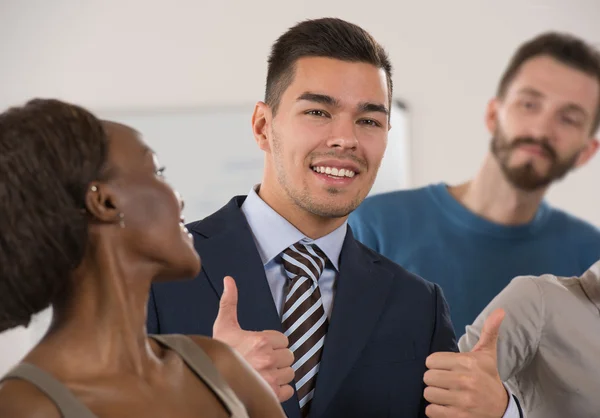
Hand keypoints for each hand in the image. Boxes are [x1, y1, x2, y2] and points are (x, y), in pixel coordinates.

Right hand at [213, 276, 294, 401]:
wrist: (211, 378)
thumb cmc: (218, 353)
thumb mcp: (223, 325)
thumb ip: (229, 302)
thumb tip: (229, 280)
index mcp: (261, 341)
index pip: (283, 340)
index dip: (272, 344)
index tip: (260, 347)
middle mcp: (268, 360)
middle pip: (289, 356)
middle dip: (278, 358)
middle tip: (262, 361)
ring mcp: (271, 378)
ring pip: (289, 373)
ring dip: (280, 373)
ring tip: (263, 373)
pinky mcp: (272, 395)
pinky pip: (289, 390)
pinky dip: (280, 390)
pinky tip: (267, 385)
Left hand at [423, 308, 508, 417]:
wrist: (501, 408)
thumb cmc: (488, 377)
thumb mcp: (488, 354)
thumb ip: (489, 331)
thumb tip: (500, 311)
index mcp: (468, 362)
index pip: (431, 360)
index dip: (436, 365)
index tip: (446, 368)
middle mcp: (465, 380)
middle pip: (427, 377)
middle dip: (434, 380)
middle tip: (445, 382)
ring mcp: (462, 400)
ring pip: (428, 394)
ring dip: (434, 395)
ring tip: (446, 393)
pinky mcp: (458, 416)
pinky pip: (431, 411)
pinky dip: (435, 410)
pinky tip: (446, 405)